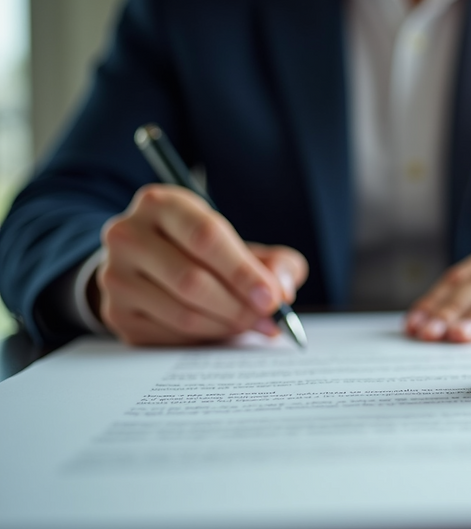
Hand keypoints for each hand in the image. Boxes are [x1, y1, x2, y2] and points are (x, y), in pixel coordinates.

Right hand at [94, 184, 307, 344]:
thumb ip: (275, 261)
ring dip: (227, 325)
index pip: (206, 237)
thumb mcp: (240, 243)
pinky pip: (170, 335)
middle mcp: (128, 235)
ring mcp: (115, 276)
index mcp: (161, 204)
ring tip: (252, 324)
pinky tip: (223, 329)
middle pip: (192, 280)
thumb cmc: (204, 251)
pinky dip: (206, 337)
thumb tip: (284, 289)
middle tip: (269, 319)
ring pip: (182, 312)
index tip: (273, 297)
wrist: (149, 263)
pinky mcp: (116, 314)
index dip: (244, 272)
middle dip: (239, 305)